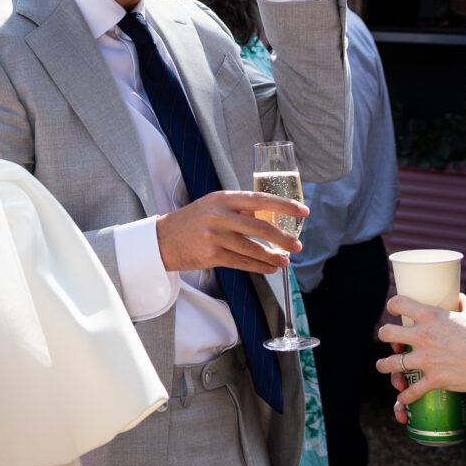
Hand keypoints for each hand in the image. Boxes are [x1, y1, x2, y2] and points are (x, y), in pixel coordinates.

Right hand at [155, 191, 305, 274]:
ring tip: (285, 260)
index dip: (285, 205)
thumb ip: (239, 208)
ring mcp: (214, 235)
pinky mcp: (211, 255)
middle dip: (283, 238)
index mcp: (223, 198)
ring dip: (273, 256)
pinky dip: (259, 267)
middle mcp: (219, 215)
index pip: (261, 199)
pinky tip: (270, 268)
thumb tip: (269, 215)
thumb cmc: (192, 221)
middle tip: (297, 245)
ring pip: (253, 248)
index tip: (303, 212)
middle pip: (260, 227)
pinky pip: (242, 262)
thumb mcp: (214, 205)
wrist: (162, 239)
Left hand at [376, 294, 465, 412]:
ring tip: (383, 366)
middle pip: (387, 334)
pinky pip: (412, 391)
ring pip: (392, 364)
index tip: (393, 309)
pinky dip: (406, 396)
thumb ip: (464, 304)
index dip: (393, 305)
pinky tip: (403, 397)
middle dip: (385, 336)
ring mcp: (426, 360)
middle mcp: (422, 336)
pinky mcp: (434, 379)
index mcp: (430, 316)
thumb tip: (460, 298)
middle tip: (389, 340)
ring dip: (385, 366)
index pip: (399, 304)